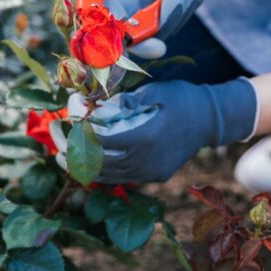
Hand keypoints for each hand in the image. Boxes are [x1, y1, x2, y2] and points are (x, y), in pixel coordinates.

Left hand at [53, 78, 257, 183]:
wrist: (211, 119)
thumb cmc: (180, 98)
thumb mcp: (150, 92)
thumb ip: (121, 103)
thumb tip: (92, 110)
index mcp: (145, 136)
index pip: (102, 141)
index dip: (82, 133)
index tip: (69, 123)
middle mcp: (147, 160)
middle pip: (101, 164)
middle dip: (76, 155)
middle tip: (58, 148)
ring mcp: (151, 172)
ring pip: (109, 176)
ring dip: (87, 167)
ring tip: (67, 157)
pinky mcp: (155, 177)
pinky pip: (123, 178)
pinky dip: (105, 170)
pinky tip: (92, 161)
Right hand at [69, 0, 211, 58]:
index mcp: (105, 30)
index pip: (122, 49)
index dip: (139, 51)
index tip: (158, 47)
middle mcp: (130, 36)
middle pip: (156, 35)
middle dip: (171, 13)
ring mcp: (151, 29)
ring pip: (175, 23)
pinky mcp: (167, 18)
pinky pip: (186, 12)